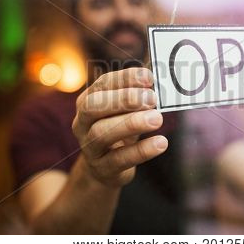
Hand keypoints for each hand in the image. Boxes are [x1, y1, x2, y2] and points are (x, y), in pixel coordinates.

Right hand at [72, 67, 166, 186]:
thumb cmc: (119, 129)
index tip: (149, 77)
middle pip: (93, 106)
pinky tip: (160, 143)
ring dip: (131, 123)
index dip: (125, 79)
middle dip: (123, 99)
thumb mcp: (127, 111)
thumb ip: (139, 95)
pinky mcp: (102, 168)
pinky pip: (119, 159)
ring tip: (157, 119)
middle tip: (151, 98)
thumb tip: (160, 74)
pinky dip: (141, 151)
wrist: (106, 168)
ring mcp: (89, 147)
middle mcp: (82, 122)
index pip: (103, 84)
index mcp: (88, 101)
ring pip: (102, 133)